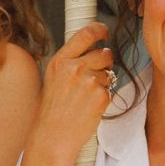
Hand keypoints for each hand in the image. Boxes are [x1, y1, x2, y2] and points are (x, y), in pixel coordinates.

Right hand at [32, 22, 117, 159]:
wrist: (53, 135)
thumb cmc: (54, 109)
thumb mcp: (54, 77)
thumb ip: (70, 61)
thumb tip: (93, 48)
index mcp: (61, 60)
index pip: (86, 34)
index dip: (100, 29)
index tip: (104, 31)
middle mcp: (74, 67)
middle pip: (104, 53)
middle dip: (105, 62)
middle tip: (94, 77)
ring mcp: (89, 81)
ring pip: (110, 72)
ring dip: (104, 82)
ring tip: (86, 96)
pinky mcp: (101, 95)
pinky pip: (111, 89)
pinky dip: (104, 97)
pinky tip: (90, 106)